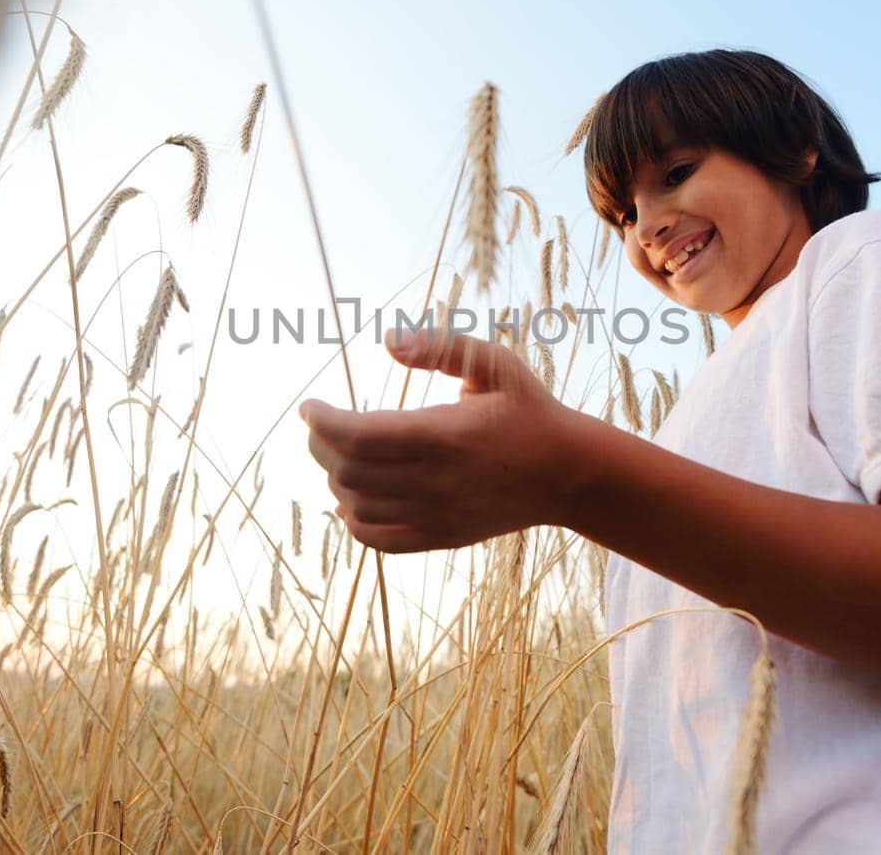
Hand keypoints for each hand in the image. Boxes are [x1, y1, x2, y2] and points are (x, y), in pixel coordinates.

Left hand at [298, 328, 579, 552]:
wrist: (569, 473)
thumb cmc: (529, 410)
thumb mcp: (496, 364)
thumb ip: (442, 345)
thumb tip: (388, 339)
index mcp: (446, 435)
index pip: (358, 436)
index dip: (322, 421)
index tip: (310, 405)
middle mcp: (438, 481)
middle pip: (349, 472)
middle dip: (320, 445)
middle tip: (319, 425)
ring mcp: (439, 515)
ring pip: (358, 506)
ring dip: (334, 478)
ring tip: (338, 453)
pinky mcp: (443, 537)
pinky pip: (380, 540)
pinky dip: (354, 521)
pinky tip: (351, 497)